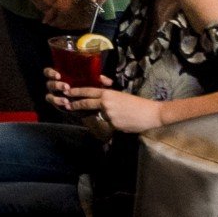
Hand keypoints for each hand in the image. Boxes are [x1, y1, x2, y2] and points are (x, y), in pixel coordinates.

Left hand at [36, 0, 89, 29]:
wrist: (88, 1)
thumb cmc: (71, 1)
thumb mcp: (57, 5)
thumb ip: (50, 14)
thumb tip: (44, 22)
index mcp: (61, 21)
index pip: (54, 24)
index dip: (51, 21)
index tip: (51, 18)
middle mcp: (68, 26)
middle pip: (61, 27)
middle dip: (58, 23)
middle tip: (58, 18)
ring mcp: (77, 27)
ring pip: (69, 28)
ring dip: (66, 24)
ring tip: (65, 18)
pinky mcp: (84, 25)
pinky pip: (76, 27)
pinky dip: (74, 24)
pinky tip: (74, 19)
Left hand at [48, 78, 164, 132]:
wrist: (151, 113)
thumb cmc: (138, 103)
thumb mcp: (121, 95)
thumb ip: (109, 94)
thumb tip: (100, 91)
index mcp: (108, 93)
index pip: (88, 91)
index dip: (76, 92)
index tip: (67, 92)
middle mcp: (105, 103)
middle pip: (86, 103)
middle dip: (75, 104)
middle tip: (66, 104)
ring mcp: (108, 114)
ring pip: (96, 115)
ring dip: (94, 116)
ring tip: (94, 115)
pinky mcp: (113, 124)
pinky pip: (106, 124)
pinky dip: (108, 124)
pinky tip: (118, 123)